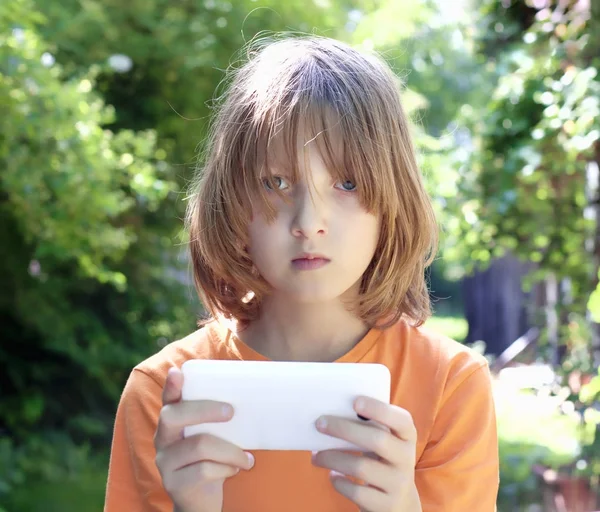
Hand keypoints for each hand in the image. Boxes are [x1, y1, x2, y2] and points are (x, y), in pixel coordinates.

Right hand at [154, 367, 254, 511]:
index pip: (168, 400)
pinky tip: (235, 470)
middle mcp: (162, 439)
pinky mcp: (174, 483)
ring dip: (230, 450)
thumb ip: (219, 419)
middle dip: (206, 409)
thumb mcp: (213, 436)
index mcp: (172, 422)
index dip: (171, 386)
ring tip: (246, 457)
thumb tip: (252, 396)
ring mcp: (165, 462)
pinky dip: (227, 468)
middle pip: (175, 416)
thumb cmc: (213, 459)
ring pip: (199, 445)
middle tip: (232, 412)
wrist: (202, 502)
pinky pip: (204, 470)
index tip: (178, 372)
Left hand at [311, 397, 421, 511]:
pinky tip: (333, 475)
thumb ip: (369, 427)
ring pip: (361, 467)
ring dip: (333, 458)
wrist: (400, 503)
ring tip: (317, 455)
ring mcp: (398, 484)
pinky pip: (356, 492)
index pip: (400, 420)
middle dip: (344, 429)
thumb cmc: (383, 460)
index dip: (379, 409)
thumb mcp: (385, 442)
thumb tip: (331, 415)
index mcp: (407, 436)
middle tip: (320, 423)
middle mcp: (406, 459)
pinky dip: (339, 482)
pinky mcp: (385, 506)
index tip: (355, 401)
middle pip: (377, 440)